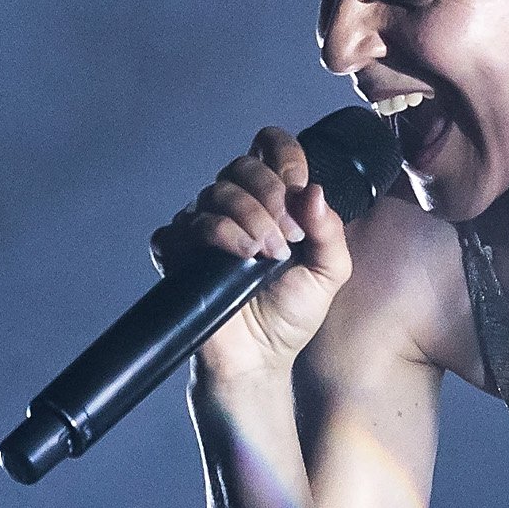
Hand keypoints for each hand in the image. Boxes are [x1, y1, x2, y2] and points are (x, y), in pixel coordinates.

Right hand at [151, 127, 352, 381]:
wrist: (259, 359)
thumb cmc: (290, 316)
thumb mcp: (329, 273)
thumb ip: (330, 231)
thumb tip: (313, 191)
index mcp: (271, 201)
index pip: (270, 149)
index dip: (284, 156)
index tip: (298, 186)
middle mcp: (235, 207)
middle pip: (240, 167)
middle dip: (269, 197)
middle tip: (288, 239)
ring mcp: (202, 229)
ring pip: (214, 194)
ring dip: (247, 220)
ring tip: (266, 256)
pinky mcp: (178, 254)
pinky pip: (178, 227)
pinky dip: (209, 236)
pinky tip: (233, 260)